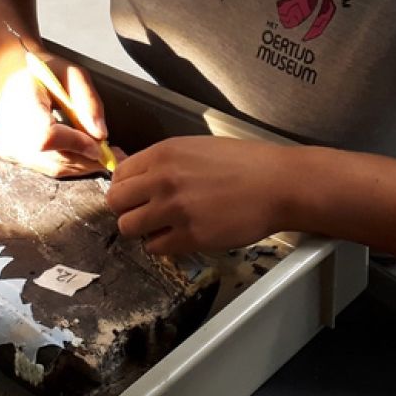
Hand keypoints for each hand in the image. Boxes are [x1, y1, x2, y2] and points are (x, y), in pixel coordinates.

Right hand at [0, 45, 110, 177]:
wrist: (14, 76)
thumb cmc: (44, 71)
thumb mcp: (72, 73)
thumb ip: (88, 101)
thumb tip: (101, 135)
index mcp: (20, 100)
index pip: (46, 136)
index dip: (76, 144)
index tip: (100, 145)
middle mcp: (9, 129)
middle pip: (53, 158)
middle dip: (87, 158)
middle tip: (112, 154)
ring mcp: (8, 147)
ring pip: (53, 168)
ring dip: (81, 164)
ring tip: (99, 153)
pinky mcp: (12, 156)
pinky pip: (47, 168)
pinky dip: (69, 164)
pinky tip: (81, 154)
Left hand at [105, 137, 297, 253]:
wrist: (279, 184)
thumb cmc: (247, 164)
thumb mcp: (198, 148)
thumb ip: (167, 162)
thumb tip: (143, 179)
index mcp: (164, 154)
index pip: (119, 175)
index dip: (127, 188)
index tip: (137, 196)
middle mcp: (163, 180)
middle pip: (116, 203)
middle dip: (128, 210)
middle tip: (147, 214)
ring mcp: (175, 210)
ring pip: (129, 228)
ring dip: (142, 231)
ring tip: (163, 228)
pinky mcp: (190, 237)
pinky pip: (155, 248)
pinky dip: (163, 245)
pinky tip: (180, 237)